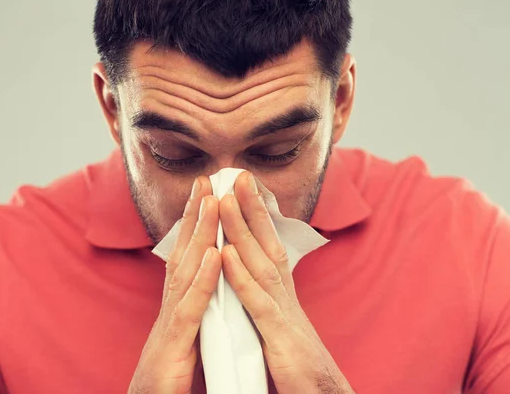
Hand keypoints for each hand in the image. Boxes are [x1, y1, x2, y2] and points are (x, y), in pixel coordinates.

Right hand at [129, 177, 220, 393]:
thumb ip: (194, 305)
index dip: (197, 223)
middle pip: (184, 252)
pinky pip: (192, 306)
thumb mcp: (185, 331)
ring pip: (187, 269)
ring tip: (213, 201)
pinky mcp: (175, 342)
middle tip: (206, 180)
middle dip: (196, 214)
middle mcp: (171, 303)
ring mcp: (171, 320)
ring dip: (201, 234)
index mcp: (178, 301)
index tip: (208, 193)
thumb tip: (206, 282)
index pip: (188, 254)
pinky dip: (205, 279)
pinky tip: (216, 254)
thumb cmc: (169, 370)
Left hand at [219, 172, 353, 393]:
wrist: (321, 392)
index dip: (256, 215)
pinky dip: (241, 277)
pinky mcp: (279, 336)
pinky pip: (257, 302)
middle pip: (268, 243)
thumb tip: (255, 273)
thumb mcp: (280, 321)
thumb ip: (267, 296)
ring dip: (243, 231)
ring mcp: (283, 312)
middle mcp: (285, 294)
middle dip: (252, 208)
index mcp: (282, 291)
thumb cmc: (297, 360)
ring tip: (224, 200)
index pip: (268, 245)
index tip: (241, 187)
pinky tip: (226, 253)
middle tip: (237, 174)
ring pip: (262, 263)